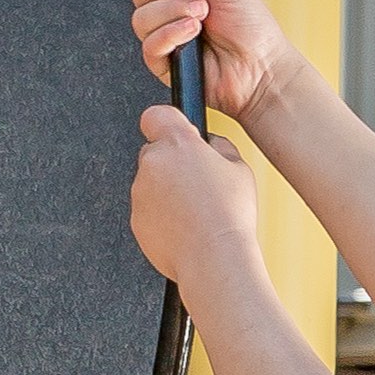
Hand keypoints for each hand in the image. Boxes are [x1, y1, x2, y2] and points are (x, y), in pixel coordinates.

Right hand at [129, 0, 298, 129]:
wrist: (261, 69)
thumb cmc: (251, 28)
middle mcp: (169, 9)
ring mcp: (164, 35)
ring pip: (141, 17)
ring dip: (173, 12)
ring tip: (202, 17)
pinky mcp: (163, 63)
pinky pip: (149, 45)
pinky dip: (170, 35)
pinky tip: (192, 34)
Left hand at [130, 100, 260, 296]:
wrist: (214, 259)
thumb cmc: (229, 216)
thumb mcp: (239, 168)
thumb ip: (219, 147)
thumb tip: (211, 145)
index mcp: (178, 143)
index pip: (156, 115)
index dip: (166, 124)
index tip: (175, 133)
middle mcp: (153, 164)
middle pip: (154, 153)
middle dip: (172, 164)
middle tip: (197, 184)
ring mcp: (140, 193)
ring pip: (151, 184)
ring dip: (167, 192)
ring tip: (196, 211)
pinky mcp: (136, 220)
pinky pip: (148, 211)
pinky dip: (161, 216)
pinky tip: (186, 226)